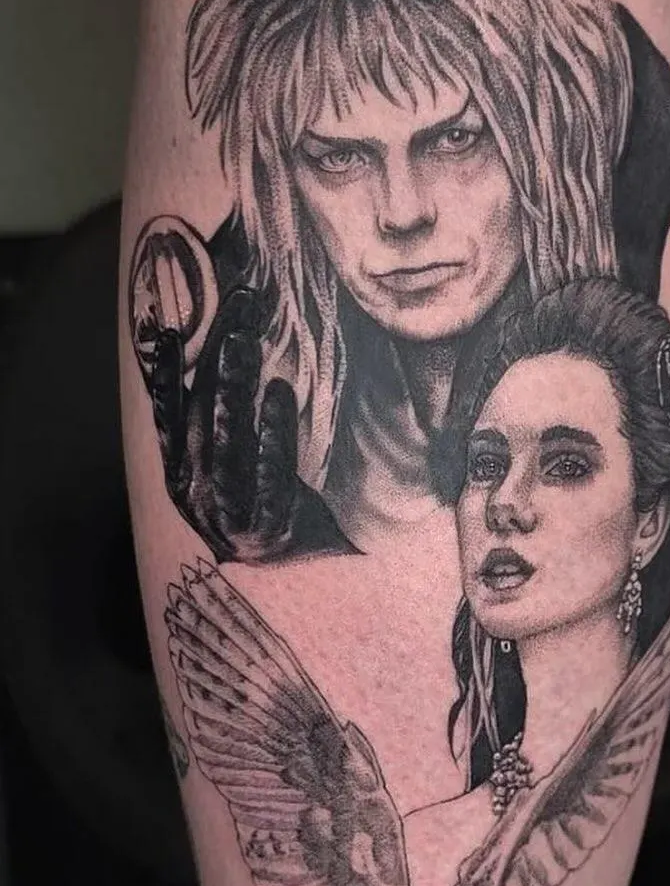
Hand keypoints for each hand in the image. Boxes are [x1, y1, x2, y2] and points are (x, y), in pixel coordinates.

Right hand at [148, 287, 354, 562]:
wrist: (293, 575)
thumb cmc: (257, 503)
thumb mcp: (226, 462)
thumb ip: (215, 414)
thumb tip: (221, 342)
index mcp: (180, 475)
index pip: (167, 416)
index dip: (162, 374)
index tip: (164, 328)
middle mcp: (196, 494)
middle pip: (201, 417)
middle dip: (217, 358)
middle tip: (236, 310)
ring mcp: (229, 515)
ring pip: (228, 443)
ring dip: (234, 388)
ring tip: (244, 341)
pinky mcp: (270, 528)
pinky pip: (269, 475)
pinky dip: (273, 433)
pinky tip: (279, 395)